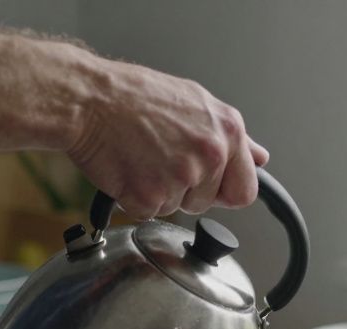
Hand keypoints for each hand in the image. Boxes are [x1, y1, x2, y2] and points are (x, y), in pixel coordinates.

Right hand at [65, 54, 268, 219]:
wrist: (87, 99)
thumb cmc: (133, 97)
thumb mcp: (195, 102)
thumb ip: (231, 137)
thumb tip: (259, 157)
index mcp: (227, 131)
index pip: (246, 190)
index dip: (223, 191)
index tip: (208, 185)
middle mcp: (210, 154)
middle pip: (207, 202)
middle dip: (186, 191)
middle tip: (160, 159)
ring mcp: (181, 177)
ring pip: (176, 208)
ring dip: (157, 192)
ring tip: (141, 156)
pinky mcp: (151, 196)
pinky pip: (148, 213)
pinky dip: (134, 199)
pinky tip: (127, 168)